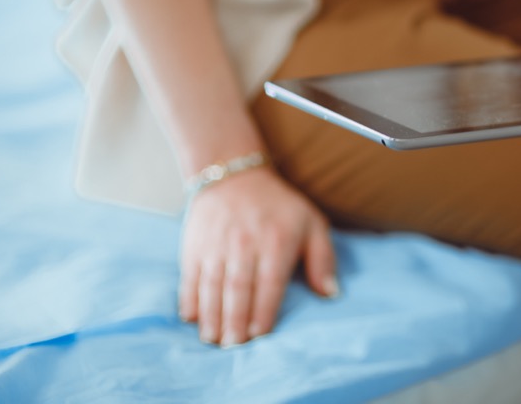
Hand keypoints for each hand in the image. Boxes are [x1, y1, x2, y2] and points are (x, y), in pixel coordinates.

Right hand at [179, 166, 334, 345]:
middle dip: (235, 321)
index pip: (269, 283)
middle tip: (233, 346)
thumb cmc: (279, 206)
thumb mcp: (312, 223)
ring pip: (212, 285)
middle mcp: (245, 244)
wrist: (234, 174)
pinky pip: (190, 275)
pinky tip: (191, 318)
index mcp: (277, 241)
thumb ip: (323, 259)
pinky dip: (189, 298)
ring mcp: (217, 244)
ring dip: (211, 315)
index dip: (264, 311)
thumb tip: (331, 294)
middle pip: (238, 289)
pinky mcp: (195, 244)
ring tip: (213, 339)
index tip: (259, 335)